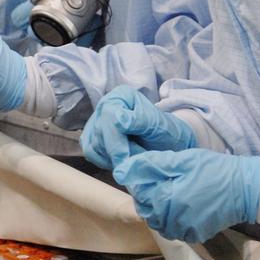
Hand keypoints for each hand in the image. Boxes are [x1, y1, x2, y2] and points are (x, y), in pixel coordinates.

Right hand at [79, 86, 195, 169]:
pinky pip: (91, 153)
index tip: (125, 160)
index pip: (109, 117)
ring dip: (112, 158)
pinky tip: (121, 162)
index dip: (116, 141)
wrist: (167, 144)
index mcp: (121, 96)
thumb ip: (139, 120)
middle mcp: (105, 105)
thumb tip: (118, 120)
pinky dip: (106, 161)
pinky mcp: (92, 137)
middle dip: (117, 152)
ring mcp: (96, 121)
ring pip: (93, 144)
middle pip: (99, 132)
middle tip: (135, 164)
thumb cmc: (166, 133)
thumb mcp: (158, 125)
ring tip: (133, 160)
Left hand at [113, 149, 259, 242]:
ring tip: (171, 193)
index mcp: (167, 200)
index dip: (140, 183)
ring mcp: (186, 230)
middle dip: (148, 198)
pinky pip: (175, 231)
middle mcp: (174, 221)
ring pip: (159, 224)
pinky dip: (173, 221)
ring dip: (159, 210)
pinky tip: (181, 206)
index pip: (139, 195)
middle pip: (147, 212)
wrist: (246, 188)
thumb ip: (150, 165)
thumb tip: (123, 170)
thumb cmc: (212, 169)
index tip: (148, 173)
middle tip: (161, 183)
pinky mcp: (197, 235)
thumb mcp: (179, 160)